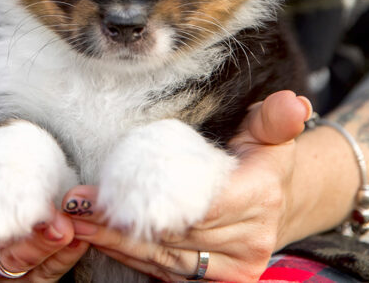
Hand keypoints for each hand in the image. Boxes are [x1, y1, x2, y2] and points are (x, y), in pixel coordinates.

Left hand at [65, 91, 311, 282]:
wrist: (280, 199)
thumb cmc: (262, 156)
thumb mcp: (269, 129)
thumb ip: (274, 116)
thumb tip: (294, 104)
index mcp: (260, 197)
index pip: (199, 206)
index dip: (149, 202)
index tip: (105, 191)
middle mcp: (250, 240)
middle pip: (174, 236)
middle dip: (119, 221)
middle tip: (74, 205)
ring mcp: (236, 267)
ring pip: (165, 259)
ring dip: (115, 242)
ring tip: (75, 223)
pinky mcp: (220, 282)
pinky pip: (169, 274)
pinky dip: (132, 257)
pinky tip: (99, 240)